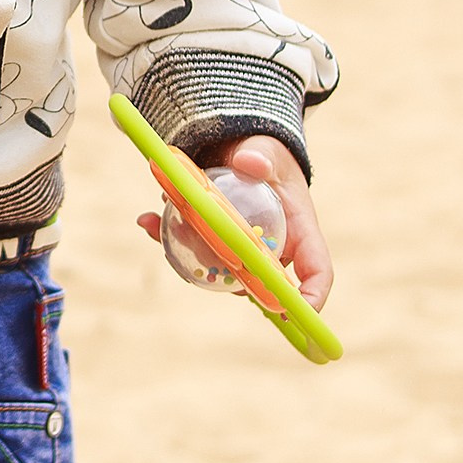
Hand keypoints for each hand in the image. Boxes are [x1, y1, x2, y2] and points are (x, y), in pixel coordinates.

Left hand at [136, 134, 333, 305]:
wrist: (240, 152)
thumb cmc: (265, 155)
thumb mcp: (266, 150)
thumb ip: (261, 156)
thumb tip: (249, 163)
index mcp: (301, 232)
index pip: (316, 271)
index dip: (310, 297)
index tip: (293, 312)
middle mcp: (274, 250)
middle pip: (259, 282)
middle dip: (230, 279)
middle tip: (203, 262)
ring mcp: (243, 253)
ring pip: (220, 270)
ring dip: (190, 256)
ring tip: (160, 225)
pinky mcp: (215, 245)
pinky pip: (193, 252)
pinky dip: (167, 237)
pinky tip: (146, 220)